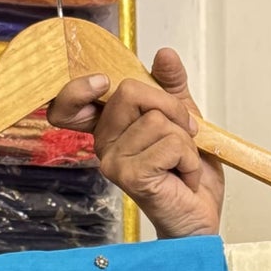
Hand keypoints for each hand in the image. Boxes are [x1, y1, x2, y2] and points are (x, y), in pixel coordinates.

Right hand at [47, 46, 223, 239]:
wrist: (199, 216)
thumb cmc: (188, 174)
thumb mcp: (183, 119)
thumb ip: (171, 87)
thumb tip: (164, 54)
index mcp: (109, 128)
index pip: (70, 102)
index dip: (79, 87)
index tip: (101, 82)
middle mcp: (104, 144)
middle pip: (130, 92)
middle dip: (171, 108)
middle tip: (185, 133)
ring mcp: (113, 162)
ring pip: (157, 120)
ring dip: (185, 141)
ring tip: (182, 164)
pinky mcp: (130, 177)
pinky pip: (169, 144)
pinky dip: (189, 158)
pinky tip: (185, 177)